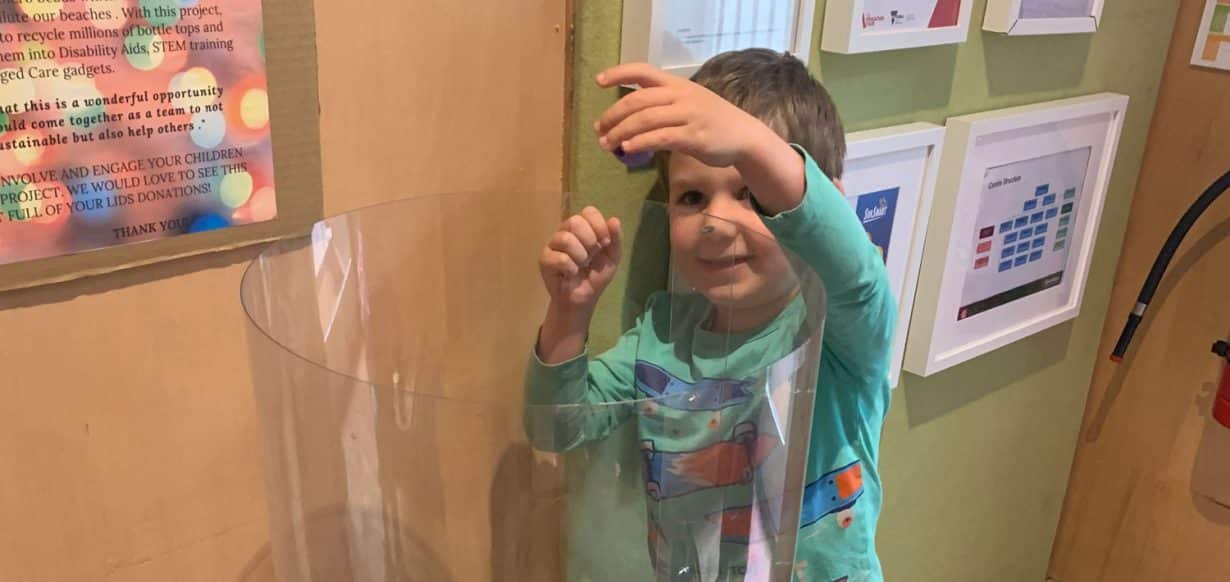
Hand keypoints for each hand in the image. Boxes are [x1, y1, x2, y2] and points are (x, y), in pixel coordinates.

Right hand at [539, 206, 622, 311]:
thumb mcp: (612, 258)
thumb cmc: (595, 276)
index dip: (599, 225)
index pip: (588, 212)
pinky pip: (560, 258)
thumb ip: (615, 239)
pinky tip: (571, 274)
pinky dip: (571, 269)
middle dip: (590, 241)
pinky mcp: (544, 260)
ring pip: (566, 239)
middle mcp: (565, 232)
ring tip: (581, 266)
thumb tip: (614, 219)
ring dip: (580, 256)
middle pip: (575, 221)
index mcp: (582, 228)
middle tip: (591, 256)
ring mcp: (552, 245)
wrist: (583, 300)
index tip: (605, 243)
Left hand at [594, 63, 770, 167]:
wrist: (745, 136)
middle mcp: (680, 95)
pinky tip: (627, 149)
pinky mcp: (693, 136)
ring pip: (645, 120)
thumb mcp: (689, 102)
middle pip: (637, 101)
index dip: (618, 73)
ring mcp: (688, 115)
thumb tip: (630, 119)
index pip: (643, 71)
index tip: (599, 82)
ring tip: (606, 145)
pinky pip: (660, 138)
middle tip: (598, 130)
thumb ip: (663, 105)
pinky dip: (640, 143)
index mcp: (677, 84)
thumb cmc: (713, 121)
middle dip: (613, 115)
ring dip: (620, 133)